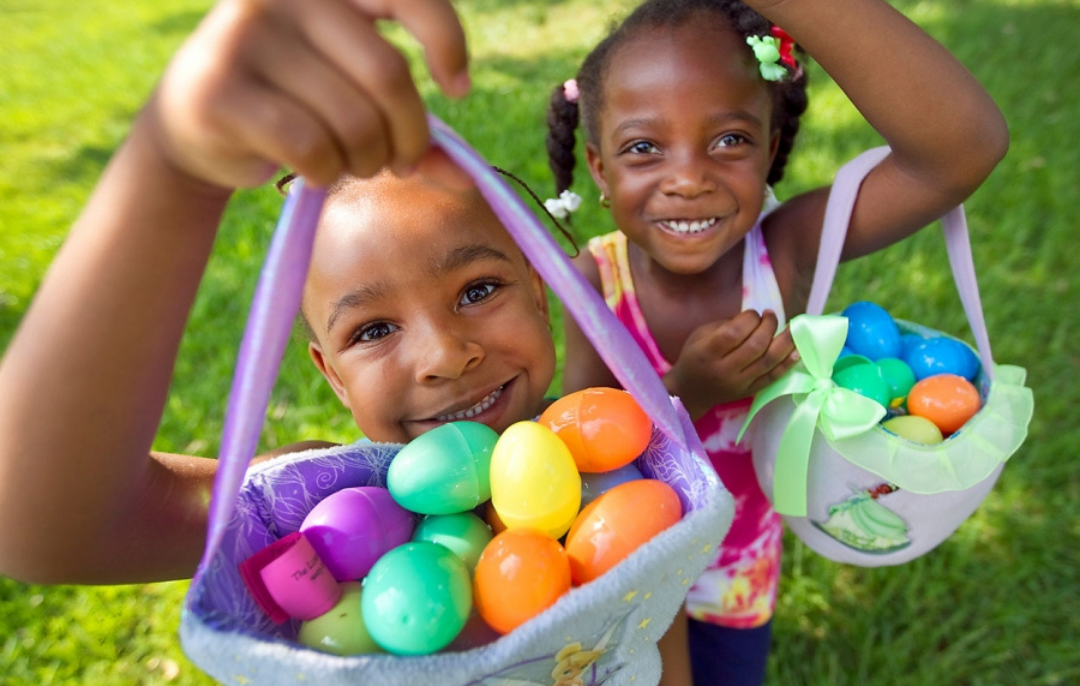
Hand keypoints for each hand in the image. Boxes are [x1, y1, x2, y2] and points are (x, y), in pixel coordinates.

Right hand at [148, 0, 469, 188]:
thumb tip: (464, 174)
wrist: (192, 125)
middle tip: (399, 162)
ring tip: (354, 165)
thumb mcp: (352, 94)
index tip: (458, 89)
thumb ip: (406, 120)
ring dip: (367, 161)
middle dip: (408, 136)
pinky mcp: (221, 90)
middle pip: (388, 76)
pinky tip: (316, 173)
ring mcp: (245, 37)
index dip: (446, 40)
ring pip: (352, 120)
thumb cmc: (293, 105)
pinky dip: (326, 173)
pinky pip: (310, 146)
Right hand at [664, 309, 797, 418]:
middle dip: (768, 326)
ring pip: (768, 361)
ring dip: (784, 342)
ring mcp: (739, 383)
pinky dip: (787, 363)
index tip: (753, 313)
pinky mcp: (750, 392)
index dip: (750, 318)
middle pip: (755, 346)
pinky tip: (796, 350)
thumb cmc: (694, 357)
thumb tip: (756, 319)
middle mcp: (724, 370)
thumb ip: (726, 325)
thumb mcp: (700, 335)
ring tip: (791, 328)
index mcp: (707, 352)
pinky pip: (773, 378)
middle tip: (770, 316)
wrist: (690, 392)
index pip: (734, 332)